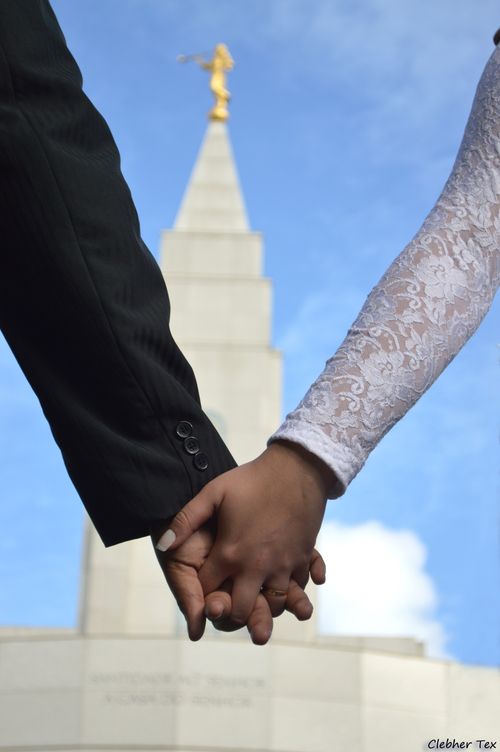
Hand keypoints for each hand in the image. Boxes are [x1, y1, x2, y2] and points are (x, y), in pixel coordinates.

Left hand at [157, 440, 332, 627]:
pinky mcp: (303, 558)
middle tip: (230, 602)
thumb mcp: (214, 493)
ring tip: (258, 595)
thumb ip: (185, 520)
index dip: (203, 595)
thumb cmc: (251, 479)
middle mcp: (257, 567)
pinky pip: (299, 586)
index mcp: (230, 554)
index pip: (209, 593)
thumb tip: (162, 545)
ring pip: (275, 606)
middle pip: (241, 611)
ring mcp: (283, 565)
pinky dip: (292, 589)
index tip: (204, 589)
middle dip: (232, 613)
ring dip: (265, 605)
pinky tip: (285, 579)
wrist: (296, 468)